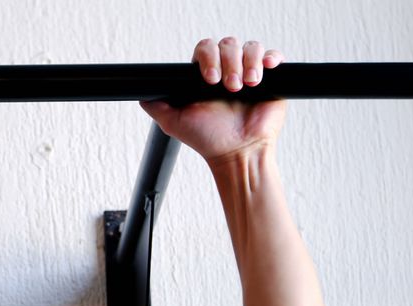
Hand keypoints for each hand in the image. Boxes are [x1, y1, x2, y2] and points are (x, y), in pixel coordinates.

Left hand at [140, 37, 285, 164]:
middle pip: (228, 44)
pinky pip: (272, 56)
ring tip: (246, 86)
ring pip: (249, 47)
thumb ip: (155, 105)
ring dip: (248, 63)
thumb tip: (140, 93)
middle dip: (228, 63)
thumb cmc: (208, 139)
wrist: (237, 154)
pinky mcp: (270, 79)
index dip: (208, 58)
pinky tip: (264, 72)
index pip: (206, 49)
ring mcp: (249, 73)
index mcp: (205, 75)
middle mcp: (227, 71)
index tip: (209, 79)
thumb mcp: (173, 122)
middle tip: (228, 88)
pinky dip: (270, 58)